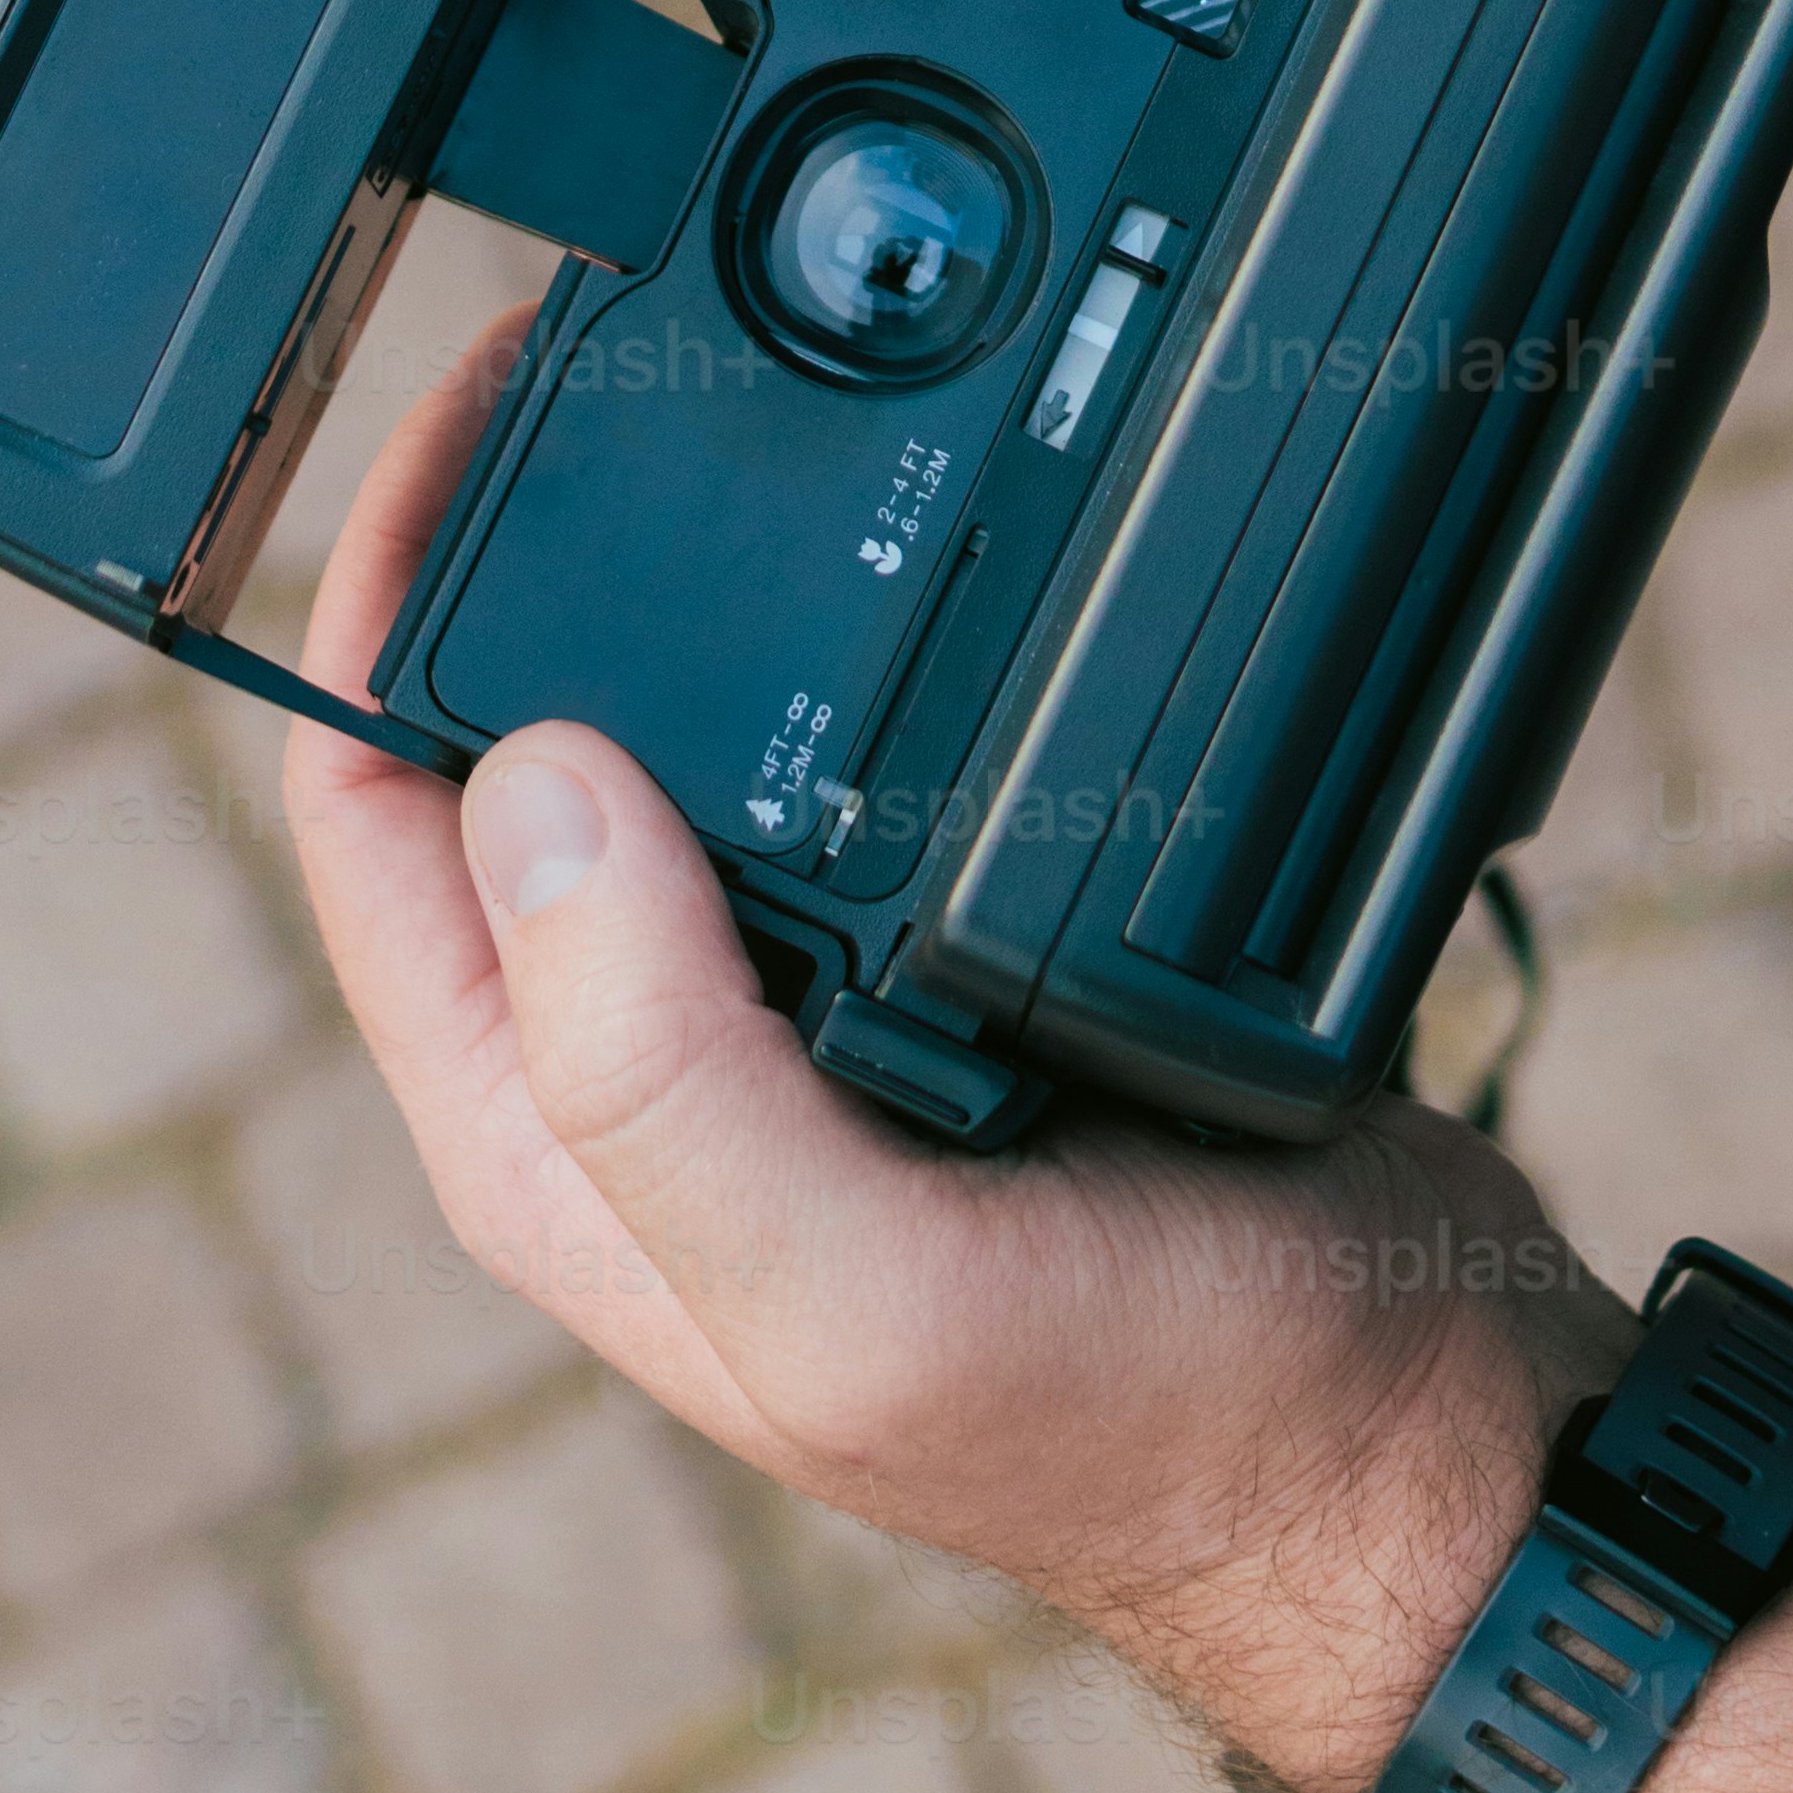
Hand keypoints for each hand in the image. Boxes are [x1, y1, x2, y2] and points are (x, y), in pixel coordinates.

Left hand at [280, 315, 1633, 1792]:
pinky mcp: (961, 961)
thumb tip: (533, 780)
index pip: (375, 809)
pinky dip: (880, 627)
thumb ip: (662, 1075)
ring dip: (702, 572)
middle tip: (620, 337)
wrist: (1417, 1455)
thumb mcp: (864, 1291)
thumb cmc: (1151, 1421)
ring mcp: (806, 1009)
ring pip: (693, 732)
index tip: (481, 399)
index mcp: (557, 1142)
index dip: (388, 586)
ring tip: (751, 385)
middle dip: (531, 539)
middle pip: (515, 744)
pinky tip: (940, 523)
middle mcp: (648, 1064)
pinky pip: (870, 750)